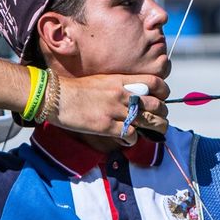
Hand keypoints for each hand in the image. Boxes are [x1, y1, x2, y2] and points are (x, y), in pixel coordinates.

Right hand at [52, 73, 169, 144]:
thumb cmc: (77, 89)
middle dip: (163, 114)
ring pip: (148, 121)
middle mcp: (121, 94)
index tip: (162, 98)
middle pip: (156, 105)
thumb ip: (120, 86)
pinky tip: (130, 139)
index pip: (154, 82)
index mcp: (121, 81)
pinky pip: (131, 134)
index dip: (164, 92)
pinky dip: (134, 139)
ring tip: (156, 132)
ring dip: (156, 128)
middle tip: (160, 119)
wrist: (56, 97)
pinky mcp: (106, 126)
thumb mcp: (102, 81)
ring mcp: (115, 110)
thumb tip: (135, 95)